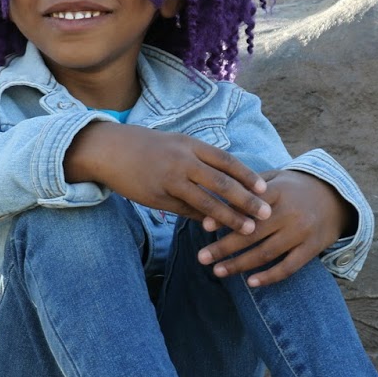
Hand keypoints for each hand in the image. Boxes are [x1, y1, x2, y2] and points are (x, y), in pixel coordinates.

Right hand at [64, 121, 270, 235]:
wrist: (110, 150)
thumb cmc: (147, 147)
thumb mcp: (176, 146)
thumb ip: (199, 161)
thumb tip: (224, 181)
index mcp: (191, 145)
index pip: (227, 161)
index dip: (248, 175)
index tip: (266, 189)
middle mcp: (184, 160)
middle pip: (223, 182)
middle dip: (247, 200)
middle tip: (267, 213)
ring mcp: (171, 179)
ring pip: (206, 201)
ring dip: (229, 217)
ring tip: (247, 229)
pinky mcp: (158, 196)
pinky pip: (186, 211)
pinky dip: (203, 220)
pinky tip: (215, 231)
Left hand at [196, 170, 353, 286]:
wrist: (335, 197)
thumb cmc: (294, 188)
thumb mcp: (276, 178)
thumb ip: (249, 187)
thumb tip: (214, 201)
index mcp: (278, 192)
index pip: (248, 206)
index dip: (226, 217)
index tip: (204, 227)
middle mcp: (290, 213)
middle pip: (252, 234)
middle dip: (224, 247)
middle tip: (201, 258)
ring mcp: (302, 232)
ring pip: (266, 253)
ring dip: (240, 264)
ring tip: (218, 271)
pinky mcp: (312, 248)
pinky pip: (289, 267)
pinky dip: (270, 276)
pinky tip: (251, 282)